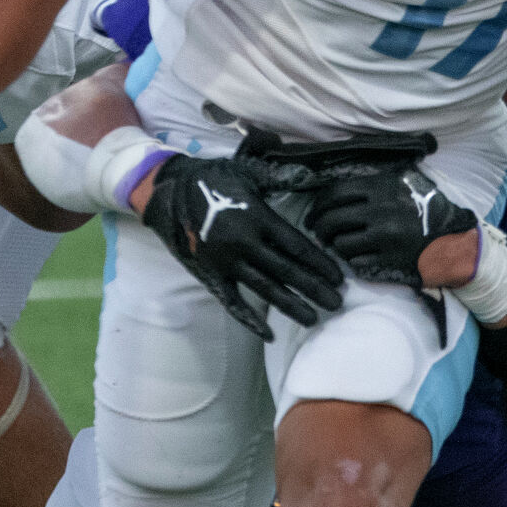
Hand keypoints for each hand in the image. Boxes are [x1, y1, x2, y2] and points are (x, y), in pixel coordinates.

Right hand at [139, 154, 343, 340]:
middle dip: (314, 289)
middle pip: (287, 272)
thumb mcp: (247, 172)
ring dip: (291, 306)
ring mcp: (226, 262)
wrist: (168, 192)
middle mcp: (244, 243)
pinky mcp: (210, 275)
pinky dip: (250, 321)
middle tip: (337, 304)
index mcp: (258, 217)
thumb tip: (309, 175)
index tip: (338, 277)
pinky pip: (233, 303)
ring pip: (265, 290)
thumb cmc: (213, 180)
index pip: (297, 246)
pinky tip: (269, 334)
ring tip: (313, 318)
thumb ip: (280, 178)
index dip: (320, 263)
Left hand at [303, 167, 475, 290]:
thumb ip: (373, 184)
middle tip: (318, 233)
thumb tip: (333, 192)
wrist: (454, 239)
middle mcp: (380, 211)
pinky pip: (357, 262)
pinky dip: (354, 260)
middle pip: (332, 220)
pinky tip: (359, 256)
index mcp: (381, 187)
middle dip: (319, 228)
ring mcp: (384, 238)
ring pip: (341, 244)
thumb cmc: (426, 209)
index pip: (335, 193)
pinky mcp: (389, 260)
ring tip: (340, 245)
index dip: (318, 206)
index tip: (313, 215)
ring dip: (337, 246)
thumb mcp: (403, 183)